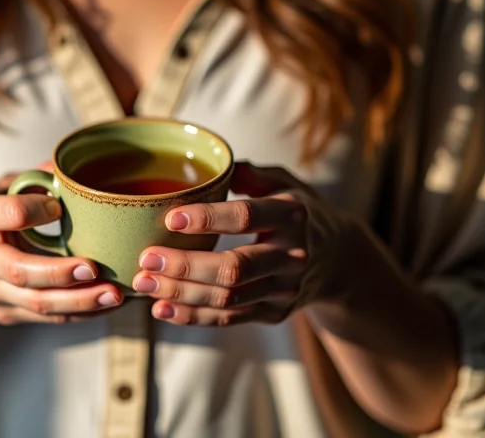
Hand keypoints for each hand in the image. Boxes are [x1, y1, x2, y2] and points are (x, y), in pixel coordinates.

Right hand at [0, 167, 123, 325]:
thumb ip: (33, 179)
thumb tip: (69, 169)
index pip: (6, 213)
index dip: (35, 210)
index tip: (60, 207)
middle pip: (20, 270)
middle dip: (60, 272)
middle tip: (95, 267)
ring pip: (36, 302)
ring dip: (78, 301)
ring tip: (112, 294)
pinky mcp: (6, 313)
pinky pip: (46, 317)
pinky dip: (79, 313)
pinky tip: (104, 304)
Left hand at [131, 163, 358, 325]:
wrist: (340, 258)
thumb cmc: (298, 210)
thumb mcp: (284, 182)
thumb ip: (250, 174)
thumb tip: (214, 165)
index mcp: (292, 214)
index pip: (246, 217)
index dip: (207, 218)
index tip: (170, 218)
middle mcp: (292, 255)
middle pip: (233, 268)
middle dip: (185, 266)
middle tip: (146, 258)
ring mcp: (285, 289)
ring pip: (228, 299)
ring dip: (181, 293)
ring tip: (144, 283)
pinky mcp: (275, 312)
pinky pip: (230, 319)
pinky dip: (193, 316)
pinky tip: (162, 308)